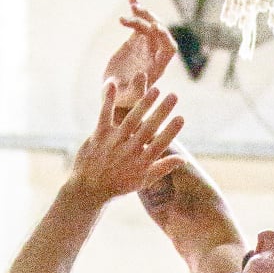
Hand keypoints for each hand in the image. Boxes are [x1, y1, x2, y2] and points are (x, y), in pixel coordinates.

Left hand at [70, 83, 184, 204]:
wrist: (89, 189)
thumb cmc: (120, 185)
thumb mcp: (144, 180)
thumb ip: (164, 167)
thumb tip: (184, 159)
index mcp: (142, 162)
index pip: (160, 144)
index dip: (171, 131)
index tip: (181, 117)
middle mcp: (129, 151)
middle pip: (149, 128)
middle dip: (162, 111)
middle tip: (174, 96)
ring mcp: (114, 142)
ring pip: (132, 119)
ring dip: (144, 104)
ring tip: (156, 89)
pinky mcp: (99, 135)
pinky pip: (105, 114)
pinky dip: (108, 100)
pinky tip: (113, 84)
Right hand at [104, 0, 177, 110]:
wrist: (113, 94)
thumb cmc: (121, 100)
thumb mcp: (127, 98)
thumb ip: (136, 90)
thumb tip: (143, 74)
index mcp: (157, 68)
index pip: (169, 50)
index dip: (165, 37)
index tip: (154, 28)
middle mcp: (154, 55)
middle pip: (160, 33)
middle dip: (152, 20)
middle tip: (137, 12)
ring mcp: (145, 46)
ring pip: (150, 24)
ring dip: (143, 13)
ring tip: (132, 5)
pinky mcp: (135, 40)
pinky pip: (139, 22)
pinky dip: (136, 10)